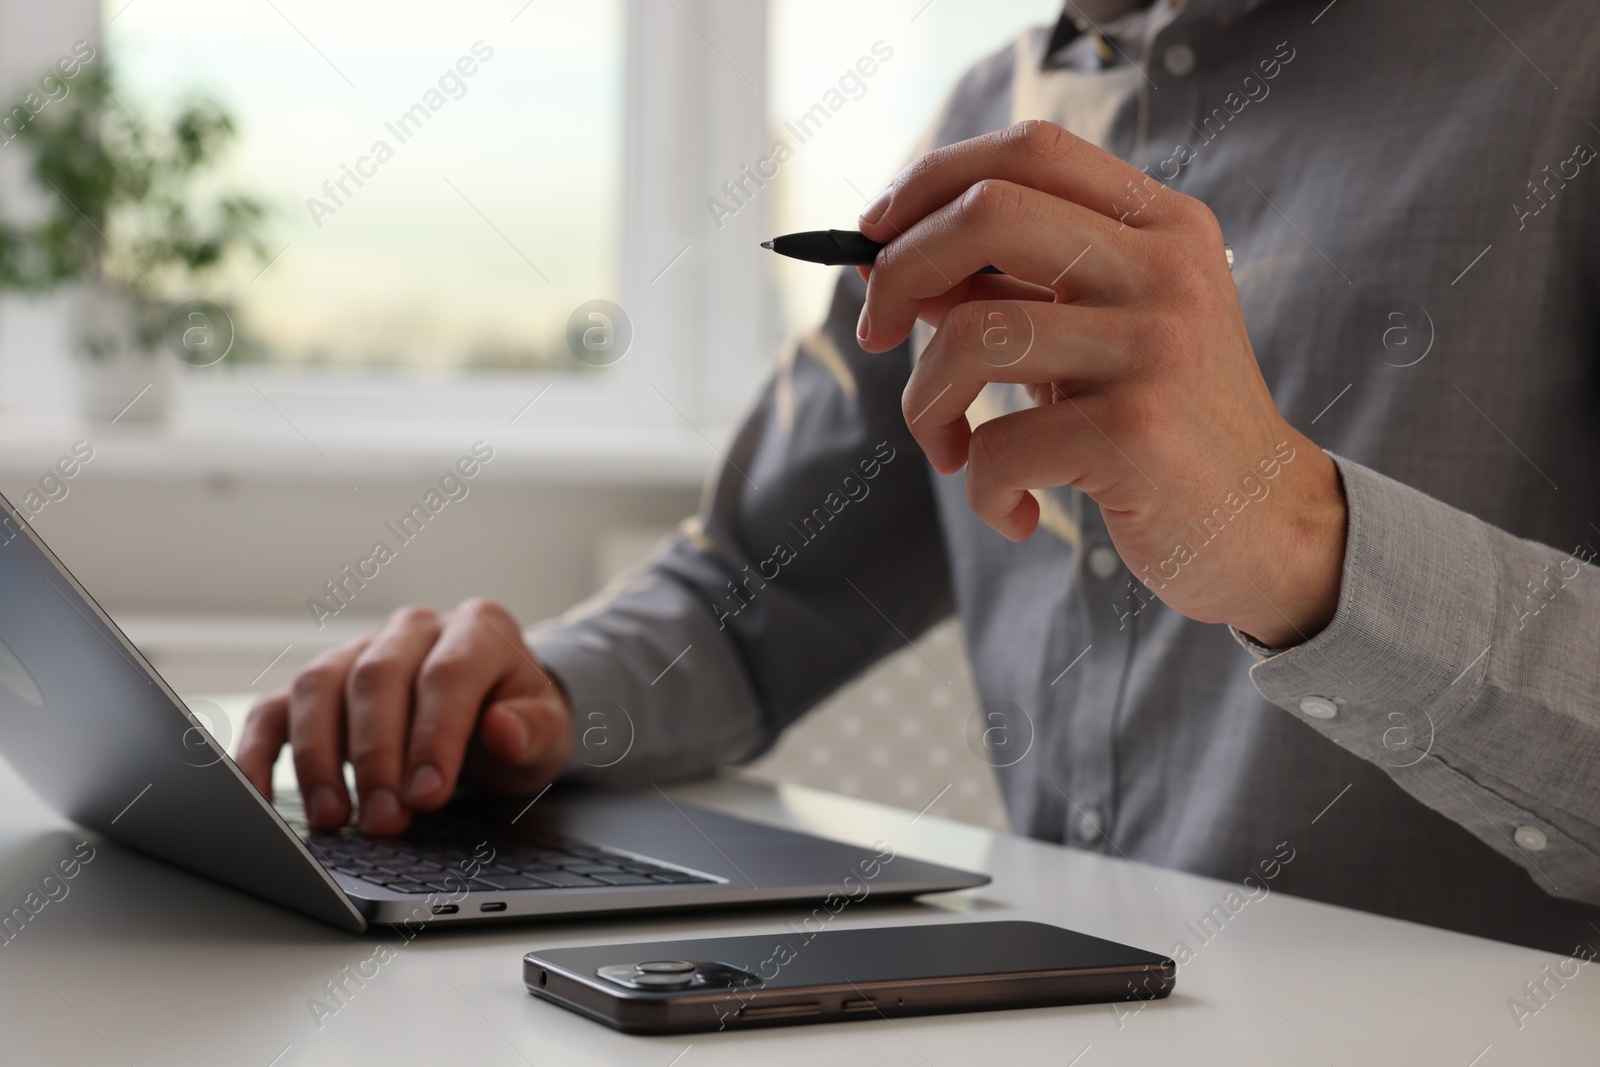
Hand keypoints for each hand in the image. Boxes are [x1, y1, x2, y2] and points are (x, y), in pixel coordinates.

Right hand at [237, 599, 573, 833]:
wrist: (494, 716)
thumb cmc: (516, 724)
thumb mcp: (547, 734)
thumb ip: (533, 731)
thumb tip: (504, 729)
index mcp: (478, 629)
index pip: (447, 675)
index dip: (434, 736)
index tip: (428, 795)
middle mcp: (413, 630)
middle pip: (377, 679)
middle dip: (377, 757)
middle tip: (384, 821)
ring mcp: (359, 651)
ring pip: (320, 686)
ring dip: (319, 756)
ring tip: (334, 818)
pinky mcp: (319, 686)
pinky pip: (275, 709)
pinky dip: (259, 751)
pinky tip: (259, 799)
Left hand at [855, 120, 1346, 647]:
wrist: (1265, 524)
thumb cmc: (1161, 424)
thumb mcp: (1097, 335)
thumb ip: (1016, 288)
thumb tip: (894, 263)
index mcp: (1161, 225)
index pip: (1029, 150)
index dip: (931, 181)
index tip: (875, 237)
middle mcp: (1166, 269)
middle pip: (988, 213)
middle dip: (899, 271)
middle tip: (874, 331)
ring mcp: (1156, 347)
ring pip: (973, 337)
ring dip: (925, 403)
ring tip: (949, 449)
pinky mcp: (1137, 433)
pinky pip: (999, 446)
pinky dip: (981, 489)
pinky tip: (1016, 512)